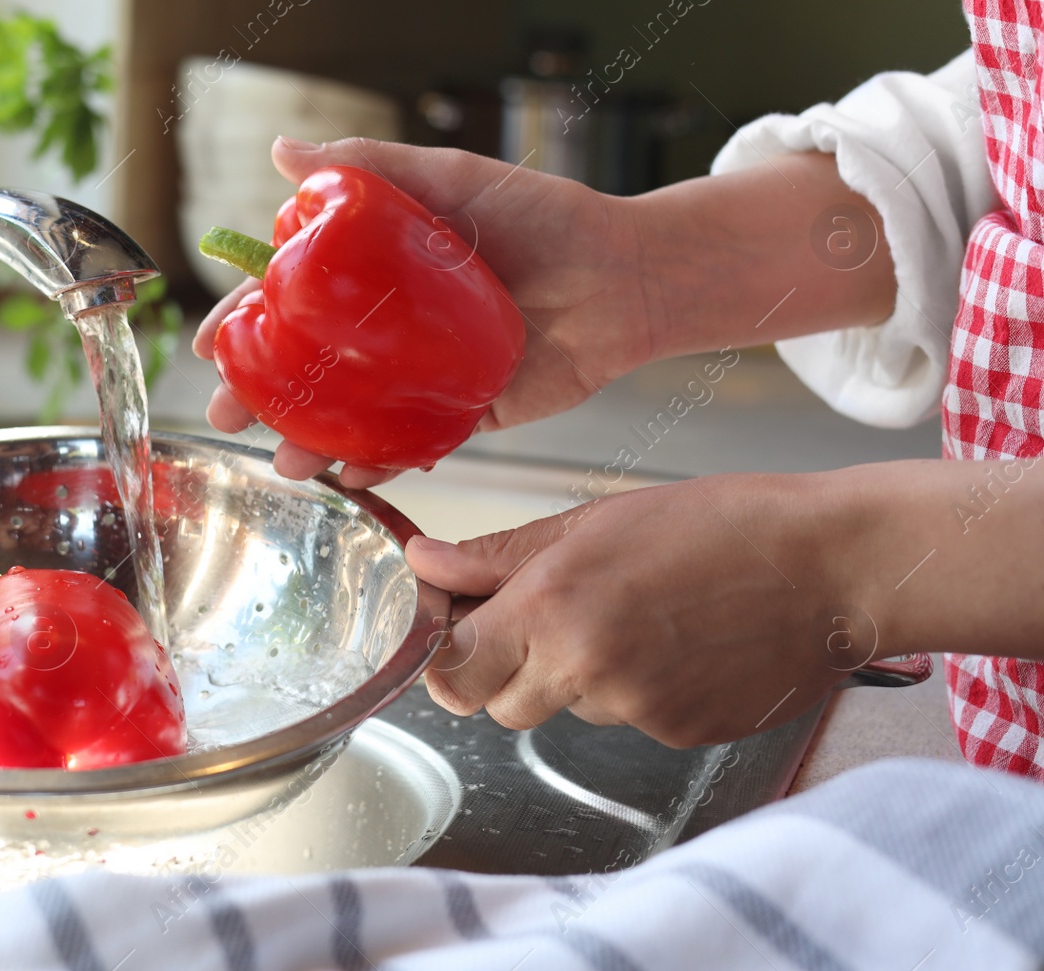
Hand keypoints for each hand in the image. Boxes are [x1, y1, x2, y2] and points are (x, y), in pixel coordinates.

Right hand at [193, 136, 653, 488]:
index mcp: (377, 268)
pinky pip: (410, 445)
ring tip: (285, 459)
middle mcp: (391, 324)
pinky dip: (379, 465)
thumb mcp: (452, 178)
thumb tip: (281, 151)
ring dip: (310, 440)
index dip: (245, 322)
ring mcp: (422, 372)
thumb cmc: (543, 215)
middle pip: (309, 365)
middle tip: (227, 417)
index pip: (293, 297)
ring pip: (350, 414)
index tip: (208, 348)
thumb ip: (369, 166)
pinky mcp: (464, 412)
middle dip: (261, 396)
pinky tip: (349, 476)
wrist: (627, 277)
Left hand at [404, 472, 872, 747]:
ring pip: (565, 708)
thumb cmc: (721, 526)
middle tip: (549, 616)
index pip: (451, 670)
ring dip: (577, 674)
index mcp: (552, 607)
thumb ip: (498, 555)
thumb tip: (424, 561)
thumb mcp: (594, 522)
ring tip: (636, 615)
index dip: (446, 655)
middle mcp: (585, 669)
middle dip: (506, 669)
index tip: (458, 632)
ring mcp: (635, 710)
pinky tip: (676, 643)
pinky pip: (627, 720)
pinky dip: (637, 689)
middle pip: (498, 705)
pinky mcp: (679, 735)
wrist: (832, 568)